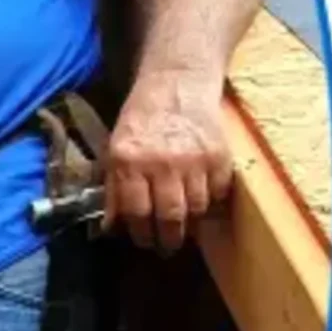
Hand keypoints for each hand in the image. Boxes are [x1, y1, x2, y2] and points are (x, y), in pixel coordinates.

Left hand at [102, 71, 233, 253]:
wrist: (176, 84)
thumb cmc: (141, 121)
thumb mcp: (115, 150)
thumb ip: (113, 189)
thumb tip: (111, 228)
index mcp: (129, 162)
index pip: (136, 213)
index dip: (140, 233)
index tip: (144, 241)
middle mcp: (162, 163)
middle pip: (170, 217)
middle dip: (168, 239)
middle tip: (166, 246)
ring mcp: (195, 160)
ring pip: (196, 209)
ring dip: (190, 221)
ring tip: (183, 222)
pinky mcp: (220, 156)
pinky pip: (217, 193)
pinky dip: (210, 201)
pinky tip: (200, 198)